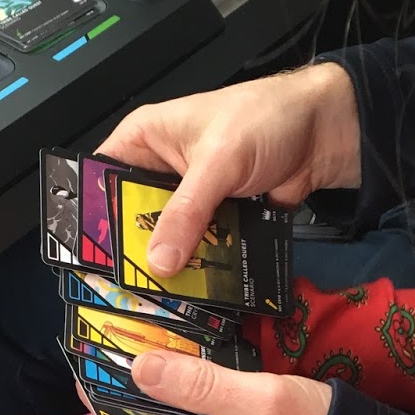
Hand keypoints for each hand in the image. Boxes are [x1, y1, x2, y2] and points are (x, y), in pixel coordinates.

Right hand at [97, 63, 359, 276]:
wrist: (324, 132)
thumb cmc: (267, 118)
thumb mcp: (218, 162)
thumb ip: (187, 212)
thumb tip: (159, 260)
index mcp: (145, 138)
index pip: (100, 178)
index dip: (93, 215)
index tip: (90, 253)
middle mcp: (160, 168)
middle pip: (130, 217)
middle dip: (132, 249)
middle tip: (125, 285)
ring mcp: (189, 197)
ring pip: (166, 237)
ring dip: (168, 263)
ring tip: (159, 295)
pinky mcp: (215, 218)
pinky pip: (198, 247)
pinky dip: (199, 265)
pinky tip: (194, 289)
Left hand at [103, 352, 332, 414]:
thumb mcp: (266, 400)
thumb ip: (201, 386)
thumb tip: (139, 367)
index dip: (103, 395)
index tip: (87, 352)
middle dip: (124, 392)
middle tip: (111, 338)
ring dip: (149, 399)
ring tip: (133, 348)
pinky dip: (175, 410)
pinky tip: (170, 376)